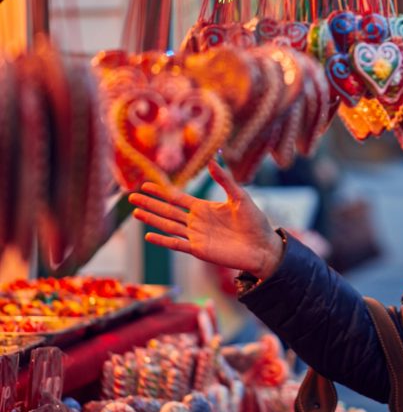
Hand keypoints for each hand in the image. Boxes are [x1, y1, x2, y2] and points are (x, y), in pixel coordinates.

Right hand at [129, 160, 283, 279]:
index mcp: (204, 208)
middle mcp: (196, 222)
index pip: (177, 198)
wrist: (263, 247)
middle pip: (168, 211)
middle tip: (131, 197)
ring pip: (168, 226)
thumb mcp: (240, 197)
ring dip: (152, 219)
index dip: (162, 191)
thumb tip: (212, 161)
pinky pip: (177, 244)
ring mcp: (196, 236)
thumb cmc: (255, 222)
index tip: (146, 184)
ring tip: (136, 212)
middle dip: (150, 203)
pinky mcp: (199, 250)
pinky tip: (148, 236)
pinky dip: (163, 240)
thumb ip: (225, 180)